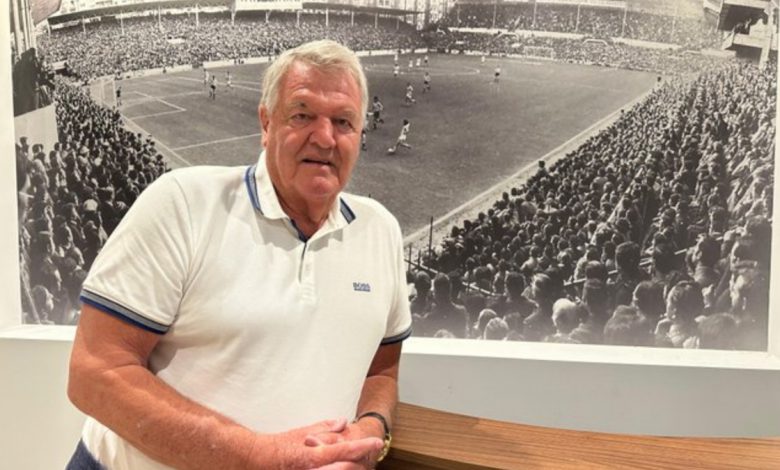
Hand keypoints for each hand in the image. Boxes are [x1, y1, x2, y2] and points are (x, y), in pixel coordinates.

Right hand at [246, 419, 382, 469]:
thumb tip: (342, 422)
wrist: (254, 461)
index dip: (363, 447)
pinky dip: (337, 468)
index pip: (343, 450)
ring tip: (359, 460)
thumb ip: (323, 428)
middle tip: (370, 454)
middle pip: (346, 468)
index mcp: (311, 456)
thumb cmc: (278, 446)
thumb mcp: (300, 433)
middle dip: (360, 462)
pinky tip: (343, 464)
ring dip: (350, 466)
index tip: (376, 442)